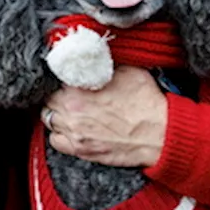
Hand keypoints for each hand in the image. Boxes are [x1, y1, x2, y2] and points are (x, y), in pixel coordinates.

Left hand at [43, 66, 168, 166]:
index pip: (56, 77)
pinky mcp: (80, 150)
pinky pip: (54, 141)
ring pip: (48, 119)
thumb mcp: (127, 70)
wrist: (160, 133)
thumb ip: (102, 65)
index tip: (69, 78)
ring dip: (56, 113)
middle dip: (57, 94)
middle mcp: (71, 111)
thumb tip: (92, 58)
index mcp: (79, 89)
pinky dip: (59, 134)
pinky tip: (70, 128)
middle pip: (49, 99)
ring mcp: (74, 133)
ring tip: (69, 110)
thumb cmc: (147, 102)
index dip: (64, 77)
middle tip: (69, 93)